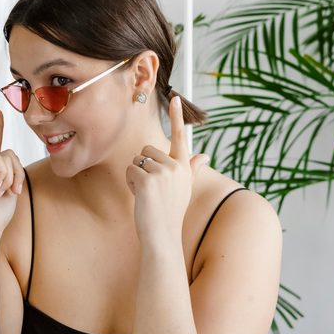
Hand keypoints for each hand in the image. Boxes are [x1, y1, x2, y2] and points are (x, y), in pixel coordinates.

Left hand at [125, 96, 208, 254]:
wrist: (163, 235)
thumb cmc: (170, 212)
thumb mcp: (184, 187)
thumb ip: (192, 168)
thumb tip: (204, 156)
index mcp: (184, 166)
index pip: (179, 137)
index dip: (176, 116)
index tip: (174, 97)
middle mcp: (176, 166)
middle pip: (146, 150)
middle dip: (143, 167)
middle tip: (152, 189)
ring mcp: (163, 172)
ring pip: (136, 160)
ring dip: (135, 176)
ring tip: (147, 194)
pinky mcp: (149, 179)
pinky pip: (130, 171)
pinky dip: (130, 184)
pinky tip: (140, 198)